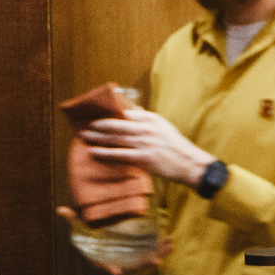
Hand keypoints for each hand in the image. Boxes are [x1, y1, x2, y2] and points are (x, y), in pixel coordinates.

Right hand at [55, 208, 169, 274]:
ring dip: (158, 254)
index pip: (103, 266)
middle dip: (143, 264)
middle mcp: (115, 262)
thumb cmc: (87, 240)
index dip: (108, 269)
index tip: (115, 272)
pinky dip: (160, 250)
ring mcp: (128, 260)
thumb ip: (71, 220)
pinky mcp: (137, 256)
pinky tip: (171, 243)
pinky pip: (150, 254)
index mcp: (100, 259)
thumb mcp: (78, 229)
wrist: (96, 252)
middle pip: (130, 266)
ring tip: (169, 245)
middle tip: (156, 261)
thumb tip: (60, 209)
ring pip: (144, 260)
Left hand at [77, 107, 214, 184]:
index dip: (110, 114)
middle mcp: (146, 129)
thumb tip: (133, 110)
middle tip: (85, 126)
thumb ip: (147, 118)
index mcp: (152, 119)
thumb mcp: (164, 127)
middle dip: (98, 126)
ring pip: (114, 139)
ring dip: (97, 138)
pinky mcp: (142, 158)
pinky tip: (94, 152)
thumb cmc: (177, 146)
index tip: (98, 117)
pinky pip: (118, 154)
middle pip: (116, 125)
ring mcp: (144, 144)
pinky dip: (104, 153)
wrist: (189, 164)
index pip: (126, 113)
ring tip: (84, 137)